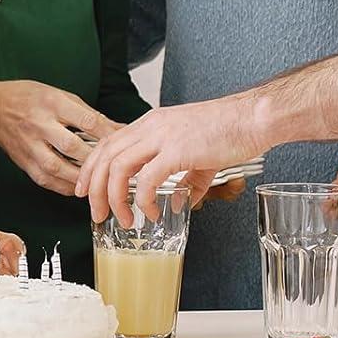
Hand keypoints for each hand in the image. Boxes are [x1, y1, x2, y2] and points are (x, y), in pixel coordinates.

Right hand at [0, 81, 121, 196]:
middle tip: (118, 167)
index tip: (126, 142)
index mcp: (52, 103)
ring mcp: (31, 147)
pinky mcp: (25, 164)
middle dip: (97, 158)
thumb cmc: (29, 99)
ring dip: (83, 178)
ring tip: (102, 182)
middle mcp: (40, 125)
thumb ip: (89, 114)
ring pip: (59, 168)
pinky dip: (67, 187)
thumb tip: (120, 128)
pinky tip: (82, 188)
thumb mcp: (60, 95)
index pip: (86, 121)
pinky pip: (48, 181)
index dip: (109, 133)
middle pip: (73, 147)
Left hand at [75, 98, 265, 225]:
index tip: (84, 189)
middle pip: (105, 156)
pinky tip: (152, 213)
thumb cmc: (229, 131)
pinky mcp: (178, 150)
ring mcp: (162, 137)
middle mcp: (150, 126)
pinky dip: (143, 200)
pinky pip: (147, 179)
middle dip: (93, 188)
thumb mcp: (197, 153)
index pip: (107, 143)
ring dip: (114, 198)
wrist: (253, 118)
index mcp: (151, 123)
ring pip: (118, 168)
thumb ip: (186, 179)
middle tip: (95, 213)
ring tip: (123, 219)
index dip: (90, 168)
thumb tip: (178, 203)